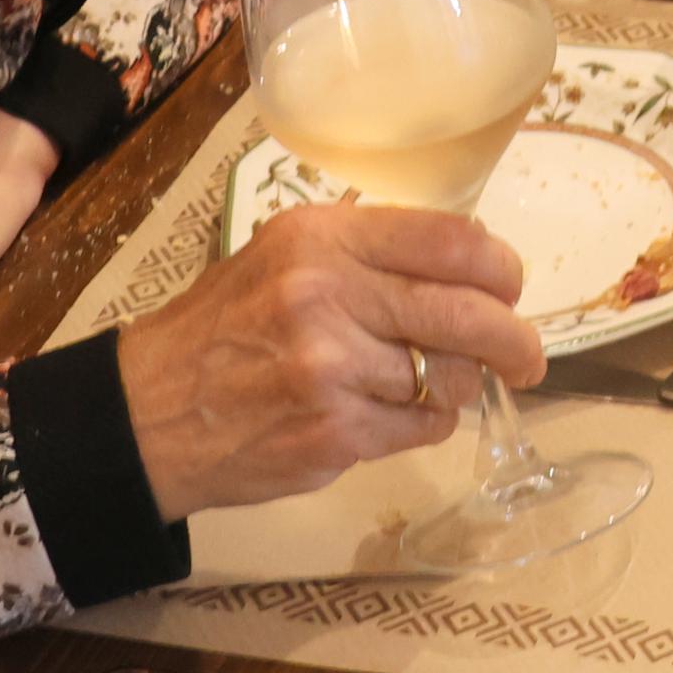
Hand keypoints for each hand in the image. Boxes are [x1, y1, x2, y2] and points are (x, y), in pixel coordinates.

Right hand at [115, 201, 541, 523]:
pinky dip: (423, 423)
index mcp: (322, 239)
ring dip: (454, 385)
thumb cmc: (224, 327)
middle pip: (469, 314)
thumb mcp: (284, 254)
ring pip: (450, 377)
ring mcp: (330, 370)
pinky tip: (389, 413)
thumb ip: (371, 250)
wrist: (145, 413)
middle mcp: (327, 296)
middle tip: (527, 357)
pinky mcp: (333, 433)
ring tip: (422, 382)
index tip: (511, 287)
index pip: (453, 241)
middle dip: (515, 341)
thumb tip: (473, 263)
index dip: (500, 267)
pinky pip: (422, 427)